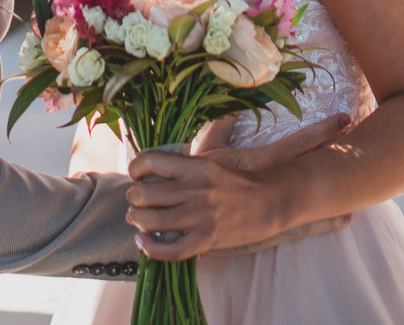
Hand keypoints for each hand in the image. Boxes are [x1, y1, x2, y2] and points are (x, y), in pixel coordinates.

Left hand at [125, 114, 353, 259]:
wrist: (271, 201)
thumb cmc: (237, 179)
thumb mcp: (214, 157)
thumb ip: (186, 158)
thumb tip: (158, 153)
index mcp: (196, 165)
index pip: (150, 161)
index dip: (135, 168)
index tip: (136, 175)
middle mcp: (196, 189)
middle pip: (145, 194)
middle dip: (133, 199)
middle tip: (136, 201)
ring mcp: (201, 216)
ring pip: (152, 221)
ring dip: (137, 221)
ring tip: (137, 219)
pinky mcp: (207, 239)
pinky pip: (171, 250)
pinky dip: (152, 249)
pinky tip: (145, 243)